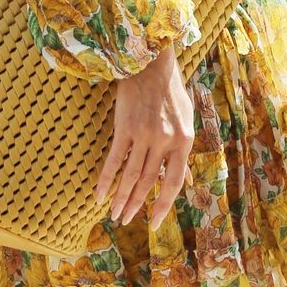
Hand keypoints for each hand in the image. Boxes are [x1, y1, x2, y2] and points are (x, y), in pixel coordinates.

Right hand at [95, 44, 192, 229]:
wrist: (151, 63)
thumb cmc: (171, 92)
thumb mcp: (186, 120)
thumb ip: (183, 150)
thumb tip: (187, 178)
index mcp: (183, 141)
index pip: (174, 182)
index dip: (164, 205)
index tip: (155, 222)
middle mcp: (165, 140)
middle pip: (149, 182)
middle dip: (136, 205)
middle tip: (126, 221)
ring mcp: (144, 134)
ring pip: (131, 175)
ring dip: (121, 198)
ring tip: (114, 214)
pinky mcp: (124, 127)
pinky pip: (114, 159)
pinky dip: (106, 179)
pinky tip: (99, 194)